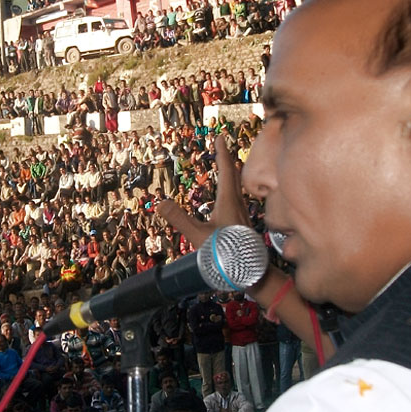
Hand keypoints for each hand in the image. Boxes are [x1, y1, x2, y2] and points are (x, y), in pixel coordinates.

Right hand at [158, 135, 249, 251]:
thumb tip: (159, 203)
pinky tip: (227, 200)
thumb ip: (179, 219)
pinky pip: (237, 198)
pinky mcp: (243, 224)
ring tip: (225, 169)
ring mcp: (242, 215)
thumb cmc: (226, 254)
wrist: (251, 273)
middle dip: (226, 160)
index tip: (220, 138)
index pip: (226, 171)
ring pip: (237, 187)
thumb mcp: (198, 236)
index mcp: (229, 201)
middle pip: (234, 176)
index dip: (222, 153)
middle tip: (222, 147)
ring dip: (230, 175)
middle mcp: (238, 204)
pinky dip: (231, 189)